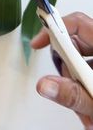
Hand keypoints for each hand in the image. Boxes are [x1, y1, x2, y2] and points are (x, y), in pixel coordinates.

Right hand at [31, 12, 92, 129]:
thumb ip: (73, 94)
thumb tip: (46, 83)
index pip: (78, 23)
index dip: (56, 28)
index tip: (40, 41)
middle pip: (77, 43)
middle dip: (66, 63)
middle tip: (64, 82)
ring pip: (80, 59)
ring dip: (75, 80)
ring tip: (83, 106)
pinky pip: (87, 70)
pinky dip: (82, 86)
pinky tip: (88, 105)